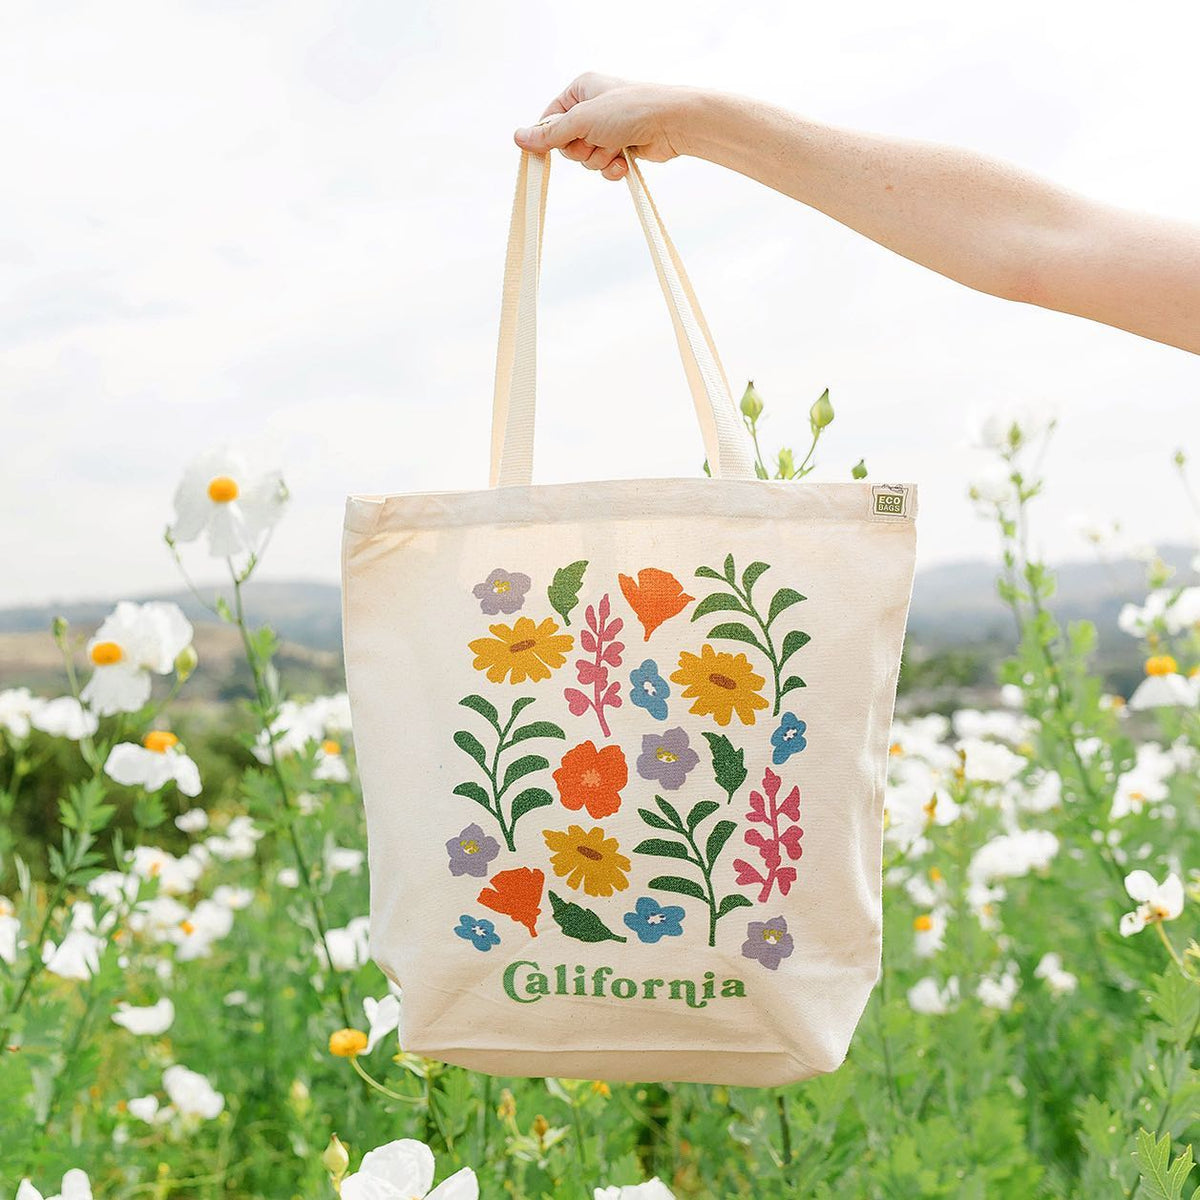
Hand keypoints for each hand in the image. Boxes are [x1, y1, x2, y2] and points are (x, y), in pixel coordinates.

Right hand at [514, 73, 694, 180]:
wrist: (671, 123)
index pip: (550, 119)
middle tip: (595, 142)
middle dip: (581, 150)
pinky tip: (624, 161)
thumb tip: (518, 138)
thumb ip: (550, 134)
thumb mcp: (582, 121)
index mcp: (580, 91)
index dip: (549, 137)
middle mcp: (592, 108)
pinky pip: (603, 166)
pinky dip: (612, 168)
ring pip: (586, 158)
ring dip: (599, 159)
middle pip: (567, 143)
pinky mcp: (621, 148)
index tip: (543, 151)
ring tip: (616, 148)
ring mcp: (608, 129)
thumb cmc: (630, 110)